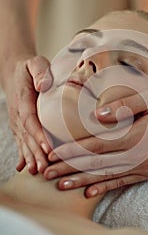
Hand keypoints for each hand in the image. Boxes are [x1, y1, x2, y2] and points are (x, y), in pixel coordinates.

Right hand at [5, 55, 52, 173]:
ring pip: (24, 141)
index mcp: (23, 99)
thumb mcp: (36, 63)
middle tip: (45, 166)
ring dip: (30, 157)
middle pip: (27, 135)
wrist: (15, 72)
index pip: (30, 119)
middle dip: (36, 152)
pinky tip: (25, 168)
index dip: (38, 134)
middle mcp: (17, 114)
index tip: (46, 146)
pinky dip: (23, 155)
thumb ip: (40, 71)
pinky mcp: (19, 126)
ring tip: (37, 171)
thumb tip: (43, 85)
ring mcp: (17, 122)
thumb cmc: (30, 68)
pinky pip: (21, 142)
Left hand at [44, 89, 147, 196]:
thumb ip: (124, 104)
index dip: (73, 151)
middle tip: (47, 174)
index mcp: (135, 136)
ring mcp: (142, 167)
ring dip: (82, 182)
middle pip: (96, 164)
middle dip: (70, 169)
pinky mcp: (147, 173)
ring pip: (106, 177)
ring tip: (61, 186)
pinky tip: (89, 193)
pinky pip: (122, 183)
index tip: (53, 154)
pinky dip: (104, 188)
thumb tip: (97, 115)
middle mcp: (137, 156)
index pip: (96, 146)